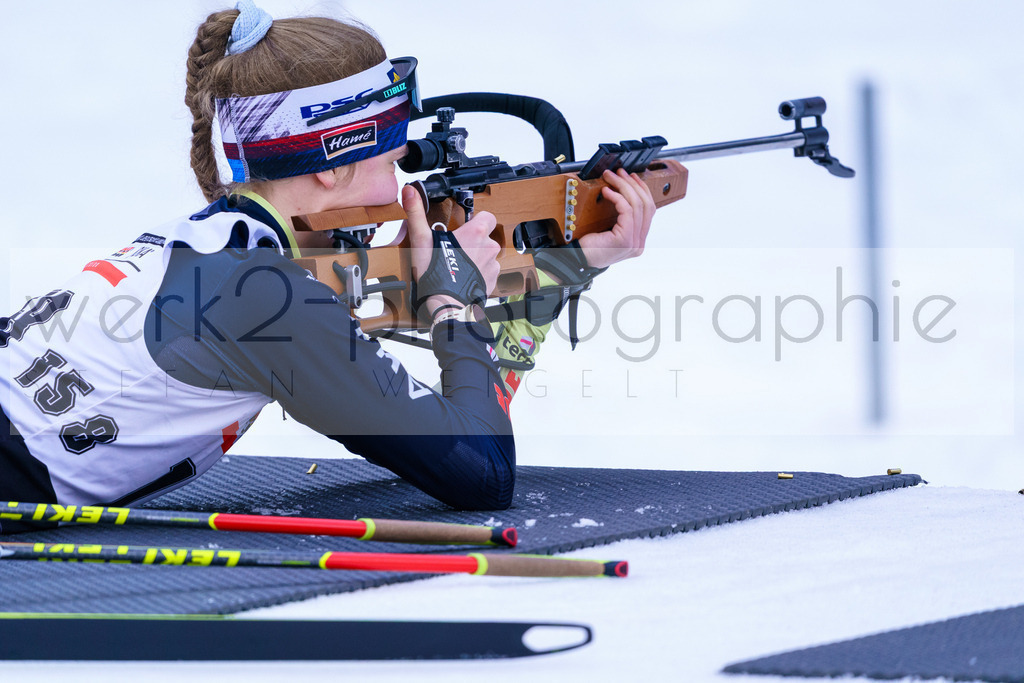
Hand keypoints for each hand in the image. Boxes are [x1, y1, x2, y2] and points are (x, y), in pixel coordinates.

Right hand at [403, 185, 500, 316]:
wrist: (447, 307)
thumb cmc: (436, 275)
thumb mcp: (422, 240)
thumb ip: (416, 213)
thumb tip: (410, 191)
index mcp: (476, 234)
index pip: (488, 216)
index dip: (476, 220)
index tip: (464, 228)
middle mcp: (488, 248)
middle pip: (485, 237)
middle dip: (472, 241)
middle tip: (454, 249)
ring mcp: (492, 265)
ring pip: (486, 255)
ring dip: (476, 258)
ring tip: (457, 265)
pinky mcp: (492, 281)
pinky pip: (488, 272)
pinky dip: (478, 273)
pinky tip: (463, 277)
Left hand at [577, 168, 655, 268]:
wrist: (575, 259)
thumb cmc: (589, 245)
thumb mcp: (610, 228)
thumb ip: (622, 217)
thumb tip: (626, 191)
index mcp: (638, 240)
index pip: (649, 210)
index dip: (642, 190)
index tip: (631, 177)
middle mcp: (639, 243)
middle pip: (646, 205)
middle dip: (633, 184)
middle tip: (620, 172)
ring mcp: (634, 243)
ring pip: (637, 205)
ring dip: (623, 186)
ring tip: (612, 177)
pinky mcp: (625, 240)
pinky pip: (627, 210)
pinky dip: (617, 197)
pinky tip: (607, 191)